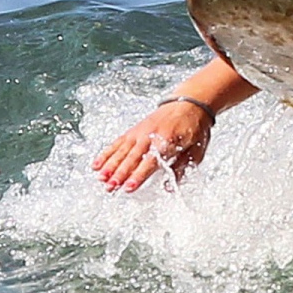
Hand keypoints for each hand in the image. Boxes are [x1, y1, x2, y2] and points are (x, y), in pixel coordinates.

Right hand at [91, 99, 212, 191]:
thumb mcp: (195, 151)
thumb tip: (169, 188)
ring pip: (122, 151)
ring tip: (101, 179)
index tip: (129, 188)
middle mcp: (150, 135)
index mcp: (167, 141)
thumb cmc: (193, 129)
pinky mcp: (133, 131)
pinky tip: (96, 165)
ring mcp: (139, 132)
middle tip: (110, 187)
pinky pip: (117, 143)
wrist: (189, 104)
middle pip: (132, 158)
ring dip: (110, 166)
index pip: (150, 162)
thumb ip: (182, 170)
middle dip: (120, 174)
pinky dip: (106, 154)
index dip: (138, 176)